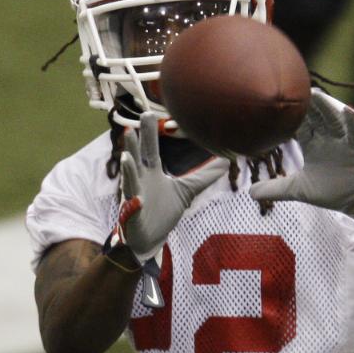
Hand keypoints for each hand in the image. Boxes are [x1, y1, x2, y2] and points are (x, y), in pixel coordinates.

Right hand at [116, 113, 227, 261]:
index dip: (148, 134)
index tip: (148, 114)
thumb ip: (204, 176)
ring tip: (126, 158)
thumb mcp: (187, 191)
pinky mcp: (132, 218)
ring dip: (128, 171)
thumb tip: (226, 161)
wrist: (149, 239)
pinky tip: (137, 200)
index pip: (150, 150)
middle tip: (130, 127)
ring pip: (129, 183)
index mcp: (151, 173)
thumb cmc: (163, 211)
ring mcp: (134, 199)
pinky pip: (131, 211)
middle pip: (137, 160)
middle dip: (133, 145)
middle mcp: (140, 182)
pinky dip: (133, 206)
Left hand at [249, 90, 353, 218]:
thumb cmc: (331, 191)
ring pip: (334, 121)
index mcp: (313, 143)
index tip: (274, 101)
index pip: (299, 125)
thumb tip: (250, 192)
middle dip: (306, 105)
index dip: (289, 115)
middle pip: (316, 117)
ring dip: (327, 109)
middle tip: (293, 88)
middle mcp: (327, 138)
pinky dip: (352, 124)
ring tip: (316, 96)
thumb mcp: (298, 190)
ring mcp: (344, 141)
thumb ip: (275, 189)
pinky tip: (348, 112)